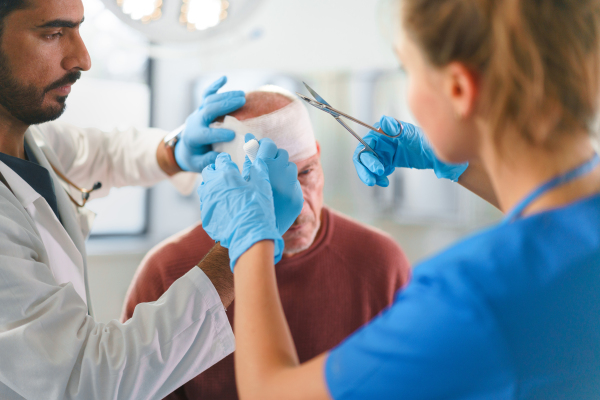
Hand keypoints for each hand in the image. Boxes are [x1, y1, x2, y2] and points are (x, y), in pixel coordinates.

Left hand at [175, 76, 245, 171]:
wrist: (184, 148)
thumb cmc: (195, 158)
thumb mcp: (198, 165)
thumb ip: (208, 161)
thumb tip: (221, 156)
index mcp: (193, 137)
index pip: (205, 134)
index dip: (218, 133)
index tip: (233, 135)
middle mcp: (195, 122)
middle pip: (208, 110)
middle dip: (225, 105)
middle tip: (242, 102)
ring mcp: (198, 113)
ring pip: (210, 100)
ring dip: (226, 96)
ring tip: (242, 96)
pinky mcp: (202, 108)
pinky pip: (207, 94)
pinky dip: (215, 86)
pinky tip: (224, 78)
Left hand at [199, 153, 282, 270]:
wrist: (249, 236)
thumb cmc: (258, 209)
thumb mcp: (262, 185)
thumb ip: (258, 169)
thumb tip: (258, 159)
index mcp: (226, 174)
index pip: (222, 159)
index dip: (228, 161)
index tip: (232, 164)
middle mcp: (212, 185)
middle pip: (209, 171)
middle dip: (216, 171)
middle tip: (226, 176)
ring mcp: (207, 201)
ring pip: (205, 187)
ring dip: (212, 186)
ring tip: (224, 192)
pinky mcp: (205, 216)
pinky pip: (206, 204)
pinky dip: (213, 203)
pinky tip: (224, 208)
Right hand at [242, 134, 303, 234]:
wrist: (253, 236)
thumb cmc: (241, 207)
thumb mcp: (242, 181)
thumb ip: (249, 158)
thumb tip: (250, 137)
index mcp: (264, 169)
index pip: (268, 145)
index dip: (263, 145)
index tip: (259, 149)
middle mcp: (281, 175)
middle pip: (281, 154)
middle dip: (273, 157)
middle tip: (264, 165)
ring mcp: (292, 188)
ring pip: (290, 168)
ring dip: (282, 170)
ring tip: (270, 179)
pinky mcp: (297, 200)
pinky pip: (294, 184)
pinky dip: (286, 185)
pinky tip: (276, 193)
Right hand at [353, 116, 468, 186]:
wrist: (442, 158)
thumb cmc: (432, 144)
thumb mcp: (417, 137)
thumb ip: (400, 130)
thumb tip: (385, 121)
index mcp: (386, 131)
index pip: (367, 141)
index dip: (366, 155)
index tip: (378, 168)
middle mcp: (383, 140)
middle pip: (364, 153)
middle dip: (366, 168)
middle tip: (373, 180)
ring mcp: (385, 151)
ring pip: (367, 163)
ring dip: (369, 174)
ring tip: (380, 182)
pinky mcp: (388, 161)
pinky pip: (376, 170)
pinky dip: (377, 177)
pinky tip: (385, 182)